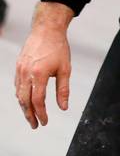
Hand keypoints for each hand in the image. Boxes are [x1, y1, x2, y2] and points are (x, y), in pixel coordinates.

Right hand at [14, 3, 72, 128]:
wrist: (46, 30)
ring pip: (19, 94)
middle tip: (36, 125)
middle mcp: (26, 73)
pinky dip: (21, 96)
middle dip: (30, 115)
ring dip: (24, 107)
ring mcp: (20, 70)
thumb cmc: (58, 48)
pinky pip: (17, 86)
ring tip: (31, 116)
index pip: (38, 100)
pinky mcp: (17, 67)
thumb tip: (63, 107)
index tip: (45, 122)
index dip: (41, 113)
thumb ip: (63, 90)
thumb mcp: (65, 69)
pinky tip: (27, 102)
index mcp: (39, 74)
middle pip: (25, 101)